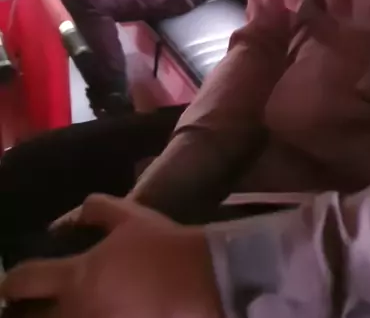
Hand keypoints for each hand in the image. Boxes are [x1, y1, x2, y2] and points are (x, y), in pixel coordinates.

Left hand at [0, 194, 222, 317]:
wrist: (203, 283)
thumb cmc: (164, 248)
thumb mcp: (131, 217)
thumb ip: (97, 209)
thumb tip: (73, 216)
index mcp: (76, 277)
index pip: (23, 282)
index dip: (13, 282)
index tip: (14, 285)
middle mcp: (76, 313)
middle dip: (24, 314)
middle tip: (28, 308)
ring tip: (63, 312)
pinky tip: (94, 317)